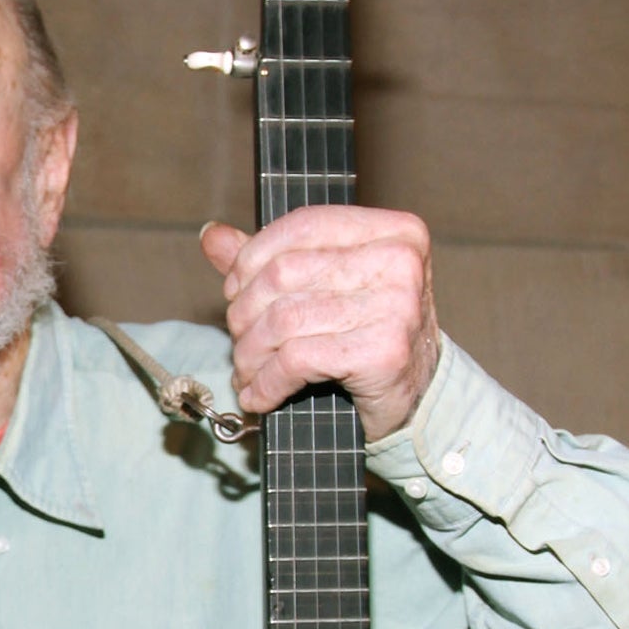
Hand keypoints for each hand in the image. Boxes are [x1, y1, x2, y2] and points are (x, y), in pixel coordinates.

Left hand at [200, 206, 440, 441]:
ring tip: (247, 373)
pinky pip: (296, 361)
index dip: (252, 260)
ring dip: (250, 354)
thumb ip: (271, 260)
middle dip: (245, 315)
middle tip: (240, 343)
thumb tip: (213, 236)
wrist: (415, 401)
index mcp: (392, 230)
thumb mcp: (325, 290)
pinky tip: (259, 396)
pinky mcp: (383, 352)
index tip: (234, 293)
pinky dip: (266, 383)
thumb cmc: (367, 339)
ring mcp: (396, 305)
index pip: (302, 226)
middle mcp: (399, 260)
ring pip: (284, 320)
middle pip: (284, 274)